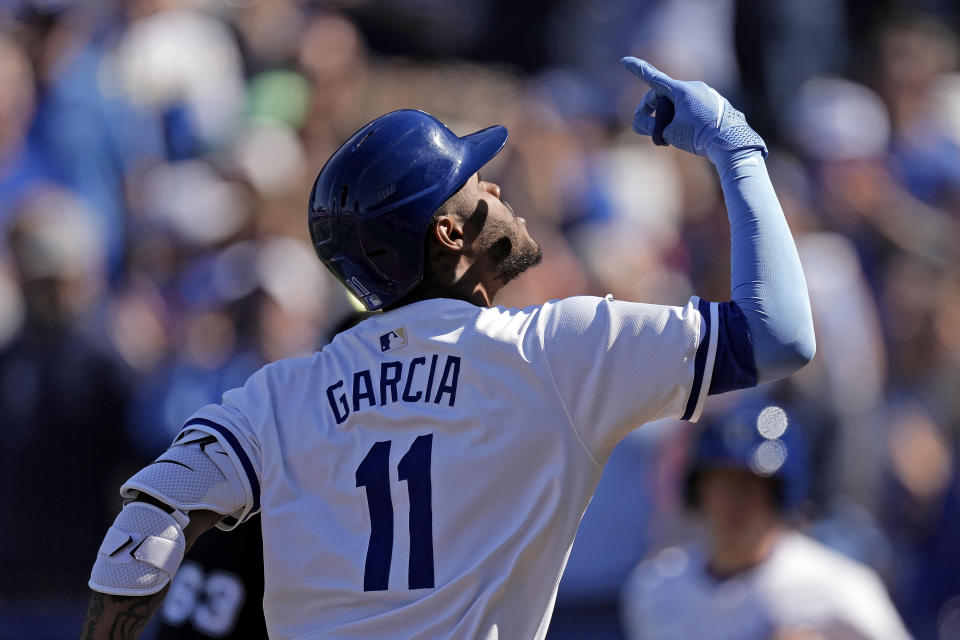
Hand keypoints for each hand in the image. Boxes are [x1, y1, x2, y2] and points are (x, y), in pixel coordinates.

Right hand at [620, 57, 766, 159]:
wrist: (732, 144)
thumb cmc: (699, 136)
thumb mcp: (668, 132)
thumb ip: (648, 125)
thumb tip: (640, 121)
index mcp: (681, 90)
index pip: (653, 78)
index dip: (637, 70)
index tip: (625, 60)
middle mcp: (694, 87)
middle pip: (662, 96)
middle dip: (652, 112)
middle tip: (650, 130)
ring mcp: (706, 94)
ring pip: (677, 103)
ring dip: (669, 117)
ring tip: (672, 136)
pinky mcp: (715, 103)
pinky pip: (692, 107)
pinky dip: (684, 118)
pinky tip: (691, 133)